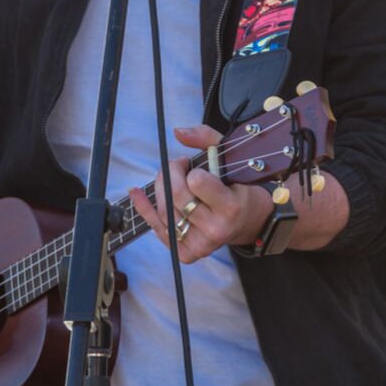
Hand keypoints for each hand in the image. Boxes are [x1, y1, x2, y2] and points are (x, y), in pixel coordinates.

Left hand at [129, 125, 272, 264]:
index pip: (196, 182)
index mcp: (230, 207)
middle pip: (176, 196)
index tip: (191, 164)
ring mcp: (201, 244)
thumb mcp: (229, 159)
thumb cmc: (236, 188)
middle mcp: (215, 229)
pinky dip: (145, 208)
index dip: (188, 169)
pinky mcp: (187, 253)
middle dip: (170, 173)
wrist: (247, 222)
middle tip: (176, 166)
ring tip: (170, 179)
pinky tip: (137, 193)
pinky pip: (157, 228)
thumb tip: (178, 132)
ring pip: (164, 211)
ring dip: (161, 188)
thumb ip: (206, 139)